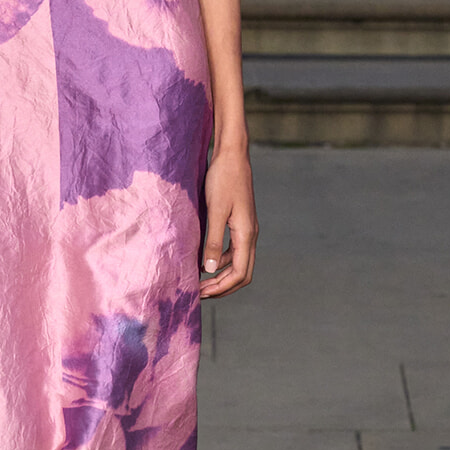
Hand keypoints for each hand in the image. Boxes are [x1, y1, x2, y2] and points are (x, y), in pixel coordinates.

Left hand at [200, 145, 256, 297]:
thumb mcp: (215, 210)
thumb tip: (208, 269)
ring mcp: (246, 229)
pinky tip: (203, 260)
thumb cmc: (223, 179)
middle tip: (199, 294)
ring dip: (220, 275)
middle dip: (222, 287)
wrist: (232, 155)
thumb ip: (213, 240)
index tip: (200, 293)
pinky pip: (233, 250)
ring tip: (199, 281)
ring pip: (238, 263)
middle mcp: (250, 234)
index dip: (221, 288)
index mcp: (246, 234)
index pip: (239, 273)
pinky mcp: (240, 223)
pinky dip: (220, 261)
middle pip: (242, 273)